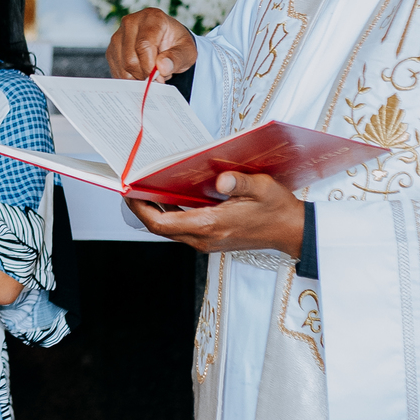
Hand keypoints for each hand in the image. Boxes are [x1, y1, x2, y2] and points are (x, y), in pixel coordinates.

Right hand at [108, 7, 197, 81]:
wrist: (167, 42)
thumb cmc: (177, 45)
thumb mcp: (187, 51)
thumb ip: (177, 58)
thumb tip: (162, 68)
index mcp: (152, 17)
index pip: (144, 45)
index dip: (150, 66)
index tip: (160, 78)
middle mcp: (131, 22)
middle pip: (131, 58)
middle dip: (145, 74)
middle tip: (158, 78)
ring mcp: (118, 35)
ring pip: (123, 66)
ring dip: (138, 77)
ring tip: (151, 72)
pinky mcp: (111, 49)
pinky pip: (117, 71)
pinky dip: (131, 78)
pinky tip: (142, 73)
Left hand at [126, 171, 304, 258]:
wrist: (291, 231)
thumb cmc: (277, 209)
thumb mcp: (262, 187)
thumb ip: (240, 182)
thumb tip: (222, 178)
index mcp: (210, 226)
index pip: (161, 224)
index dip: (140, 209)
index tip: (128, 192)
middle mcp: (204, 238)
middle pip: (160, 228)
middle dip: (142, 208)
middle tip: (132, 186)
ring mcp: (207, 241)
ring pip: (170, 229)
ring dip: (156, 211)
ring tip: (146, 188)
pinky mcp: (211, 240)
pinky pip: (182, 229)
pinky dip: (171, 214)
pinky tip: (170, 196)